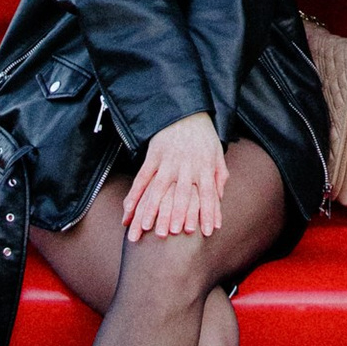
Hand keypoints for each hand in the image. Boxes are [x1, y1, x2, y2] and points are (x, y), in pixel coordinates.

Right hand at [123, 114, 226, 241]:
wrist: (185, 112)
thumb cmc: (203, 138)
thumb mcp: (217, 155)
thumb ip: (219, 178)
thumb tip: (219, 200)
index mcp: (204, 166)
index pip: (208, 193)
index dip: (208, 212)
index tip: (207, 232)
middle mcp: (186, 165)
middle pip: (181, 193)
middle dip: (177, 214)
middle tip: (173, 233)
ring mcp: (167, 161)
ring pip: (158, 188)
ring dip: (151, 208)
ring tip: (145, 227)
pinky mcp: (152, 156)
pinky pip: (141, 178)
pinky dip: (133, 195)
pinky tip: (127, 211)